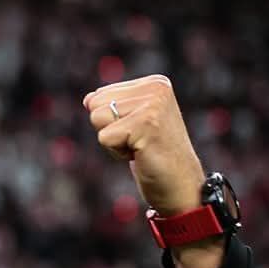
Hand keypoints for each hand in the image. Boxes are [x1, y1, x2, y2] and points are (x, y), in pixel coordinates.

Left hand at [83, 75, 205, 216]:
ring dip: (113, 141)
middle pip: (95, 104)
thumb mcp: (132, 123)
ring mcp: (153, 104)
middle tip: (138, 141)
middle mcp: (156, 88)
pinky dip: (117, 153)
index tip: (138, 132)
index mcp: (154, 83)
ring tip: (140, 146)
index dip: (112, 121)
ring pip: (97, 118)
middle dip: (110, 129)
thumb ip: (110, 105)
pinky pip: (104, 137)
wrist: (180, 185)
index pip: (100, 95)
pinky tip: (140, 154)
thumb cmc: (154, 156)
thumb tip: (87, 99)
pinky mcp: (146, 123)